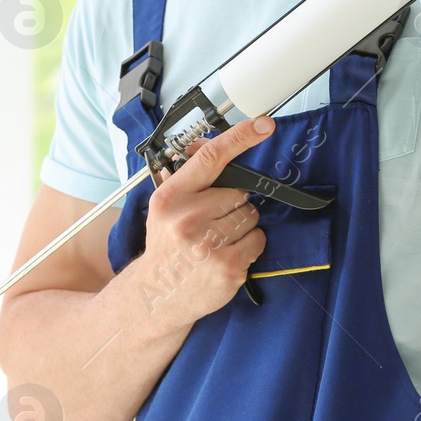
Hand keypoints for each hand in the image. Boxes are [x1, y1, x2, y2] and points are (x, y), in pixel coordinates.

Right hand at [136, 116, 274, 330]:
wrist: (156, 296)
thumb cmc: (167, 247)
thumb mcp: (166, 208)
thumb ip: (192, 180)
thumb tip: (215, 144)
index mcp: (171, 197)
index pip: (210, 157)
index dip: (241, 137)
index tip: (264, 124)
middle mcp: (186, 219)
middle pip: (238, 193)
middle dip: (233, 205)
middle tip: (212, 224)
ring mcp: (208, 245)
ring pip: (251, 216)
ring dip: (242, 226)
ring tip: (218, 241)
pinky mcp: (228, 267)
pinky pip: (258, 239)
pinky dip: (250, 245)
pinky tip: (228, 255)